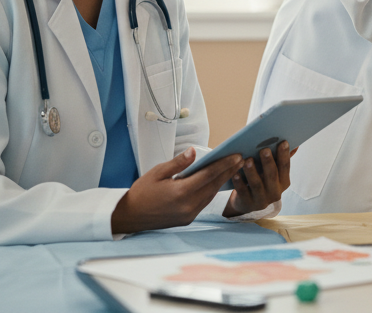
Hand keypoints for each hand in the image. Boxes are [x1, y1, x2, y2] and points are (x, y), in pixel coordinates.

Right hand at [111, 148, 242, 234]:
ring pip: (211, 195)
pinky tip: (217, 182)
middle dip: (228, 171)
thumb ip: (178, 163)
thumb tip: (194, 152)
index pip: (208, 175)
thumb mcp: (157, 172)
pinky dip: (212, 191)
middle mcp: (188, 205)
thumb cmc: (142, 192)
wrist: (130, 216)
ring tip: (233, 168)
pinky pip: (204, 202)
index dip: (224, 164)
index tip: (237, 156)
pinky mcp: (188, 219)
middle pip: (214, 185)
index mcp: (180, 192)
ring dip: (222, 182)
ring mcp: (189, 214)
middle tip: (241, 159)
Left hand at [224, 141, 294, 217]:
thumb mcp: (273, 173)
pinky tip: (236, 173)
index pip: (285, 167)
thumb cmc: (262, 182)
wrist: (248, 203)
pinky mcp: (247, 203)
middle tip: (264, 149)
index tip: (283, 142)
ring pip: (257, 184)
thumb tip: (295, 145)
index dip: (284, 155)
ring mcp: (261, 200)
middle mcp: (275, 193)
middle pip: (272, 176)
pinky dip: (239, 182)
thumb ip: (281, 160)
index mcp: (283, 182)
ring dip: (252, 172)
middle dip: (268, 162)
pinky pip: (243, 192)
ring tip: (248, 160)